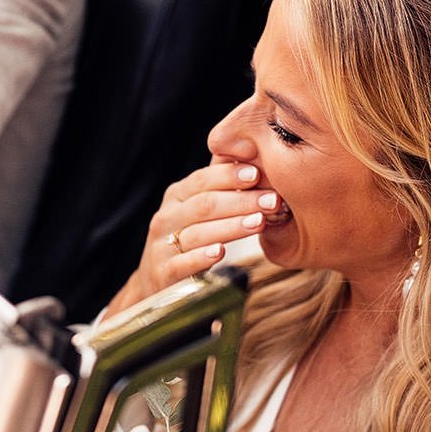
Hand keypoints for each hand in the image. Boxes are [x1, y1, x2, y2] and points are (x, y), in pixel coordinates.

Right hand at [106, 160, 281, 313]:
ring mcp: (162, 246)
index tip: (258, 174)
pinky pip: (182, 263)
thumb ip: (221, 185)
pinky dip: (201, 257)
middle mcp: (166, 218)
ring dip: (231, 227)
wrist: (158, 279)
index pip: (202, 180)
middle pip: (204, 205)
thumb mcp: (200, 209)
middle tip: (272, 201)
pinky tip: (221, 252)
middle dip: (241, 201)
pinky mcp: (163, 273)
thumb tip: (250, 152)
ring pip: (197, 233)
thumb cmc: (190, 237)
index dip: (229, 175)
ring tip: (260, 222)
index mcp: (176, 196)